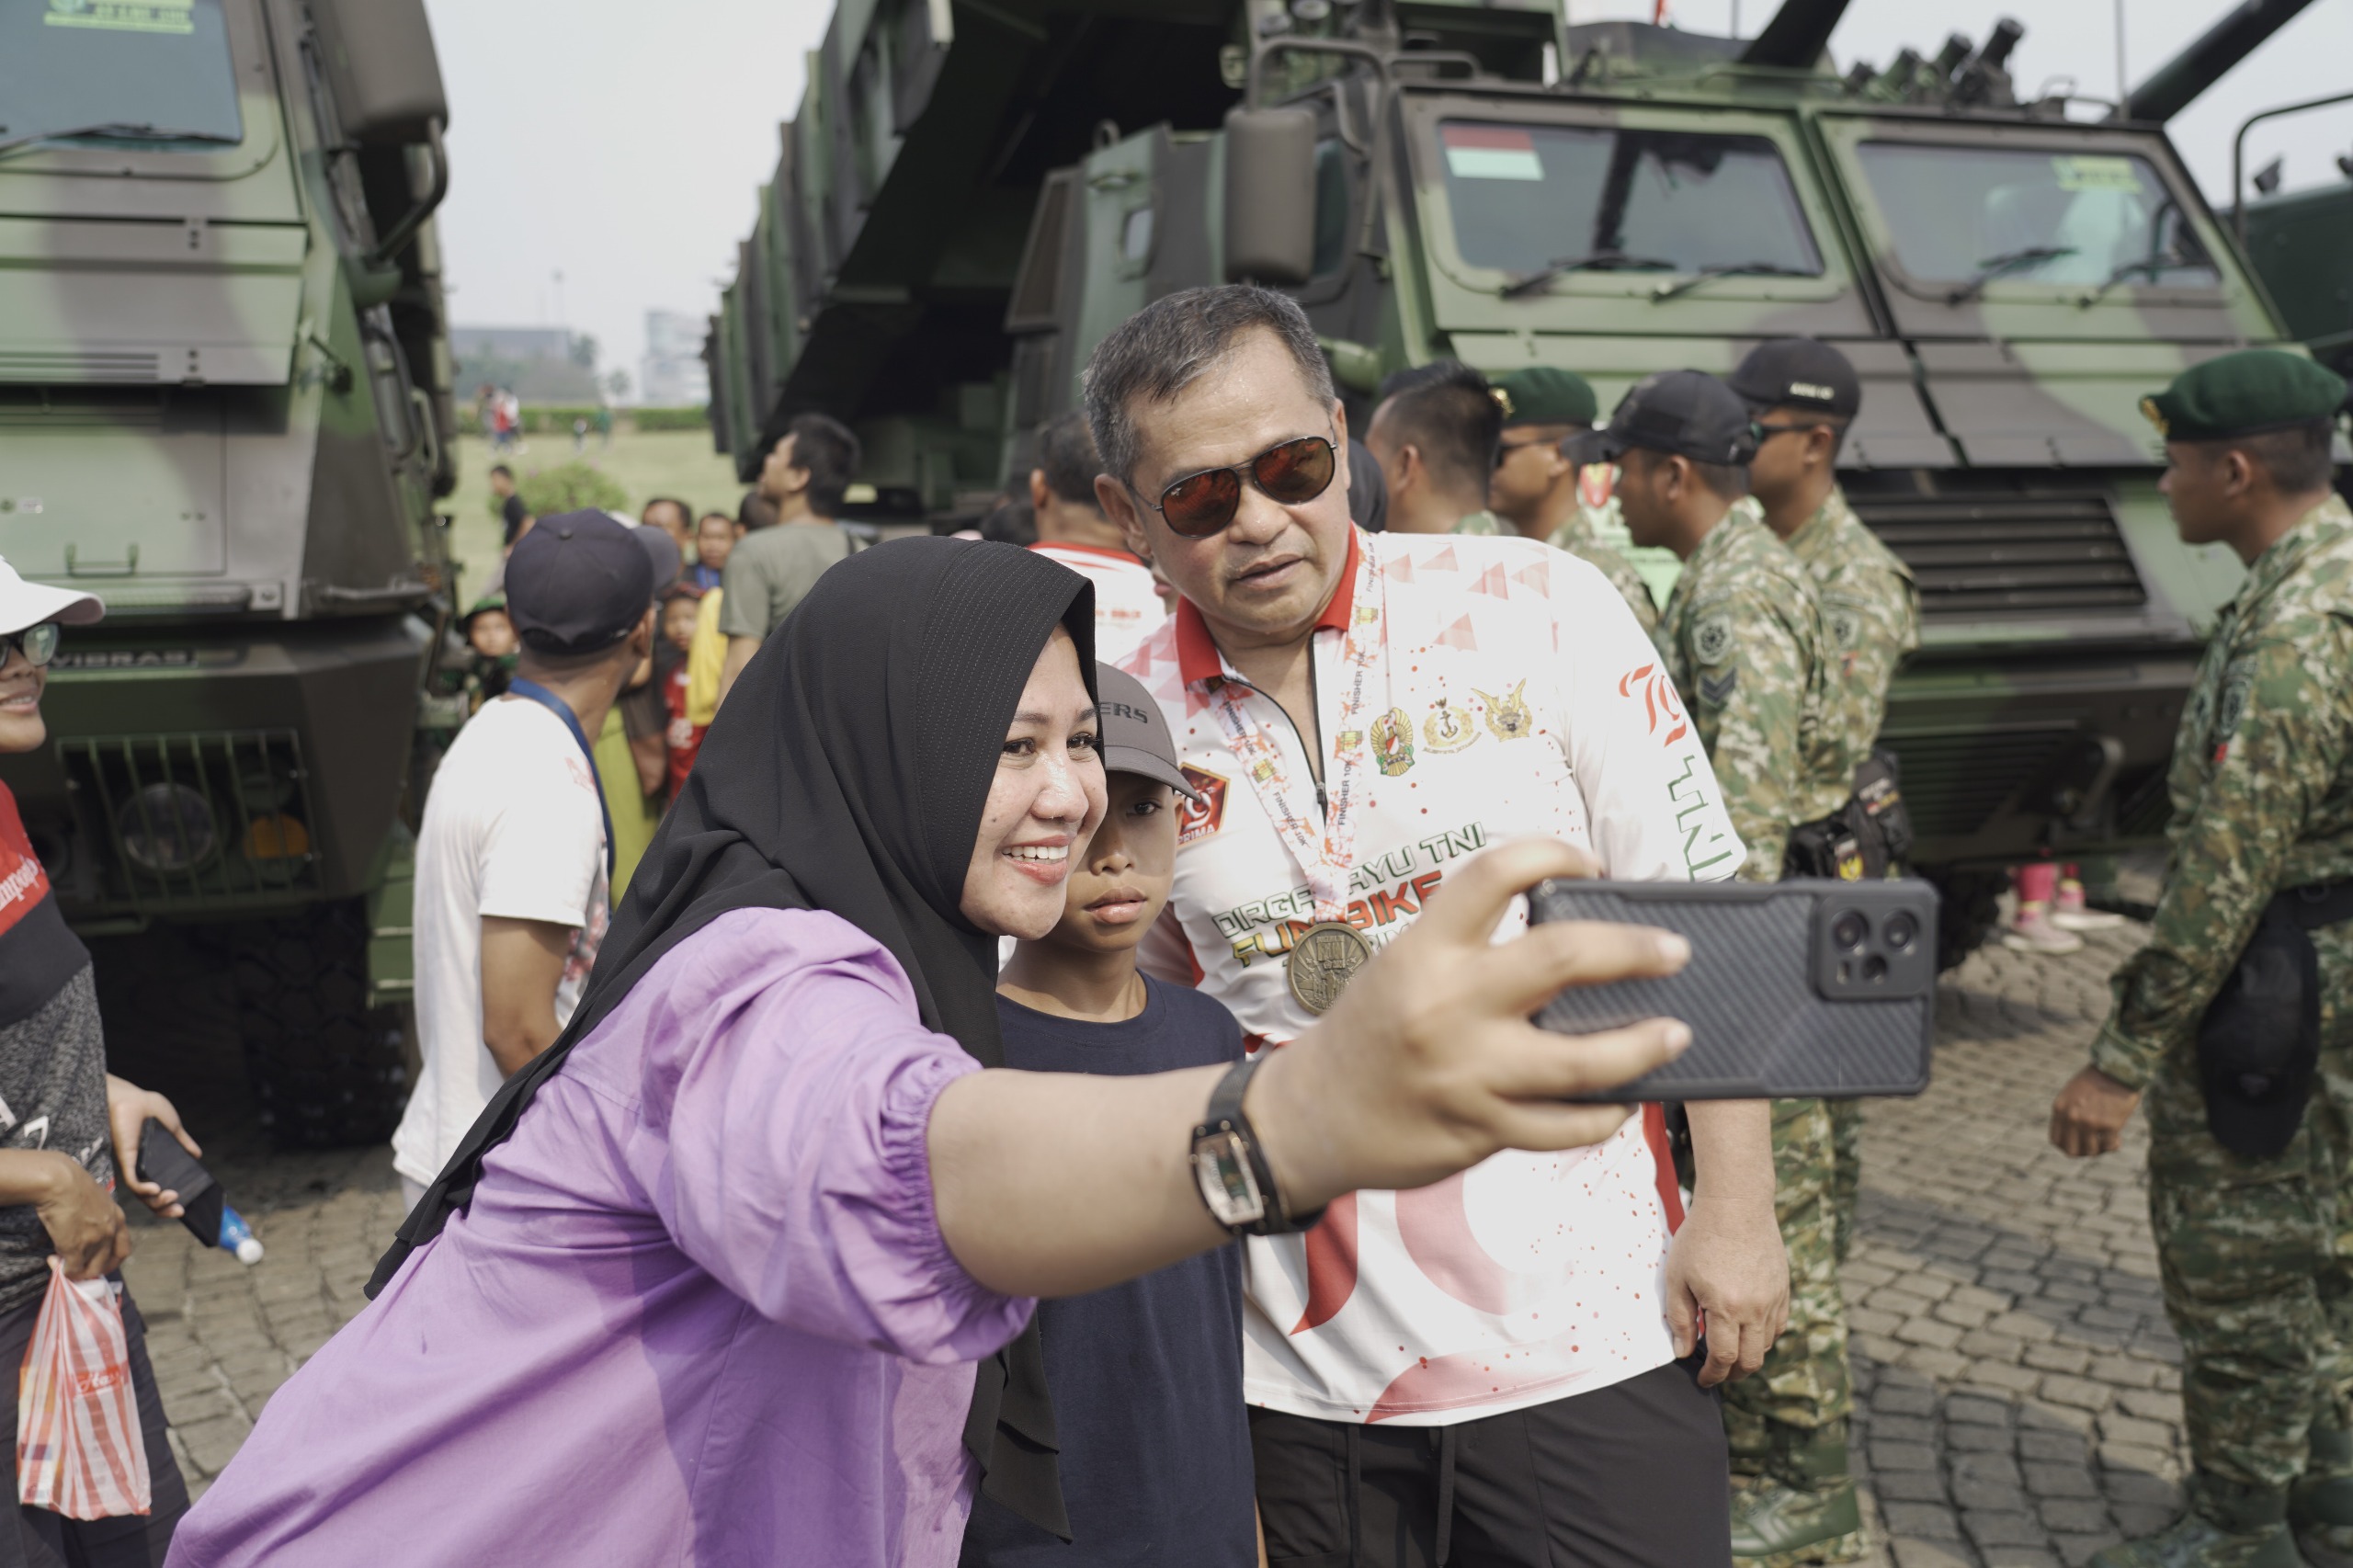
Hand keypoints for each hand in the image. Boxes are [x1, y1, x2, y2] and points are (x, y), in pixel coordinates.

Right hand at [35, 1155, 129, 1279]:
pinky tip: (54, 1261)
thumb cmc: (72, 1184)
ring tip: (62, 1262)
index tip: (98, 1261)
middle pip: (110, 1263)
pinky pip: (72, 1270)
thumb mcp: (96, 1199)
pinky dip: (64, 1271)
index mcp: (118, 1218)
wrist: (60, 1182)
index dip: (111, 1259)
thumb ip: (96, 1215)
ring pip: (91, 1270)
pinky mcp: (76, 1248)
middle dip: (95, 1269)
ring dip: (77, 1271)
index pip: (123, 1248)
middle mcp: (111, 1231)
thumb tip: (84, 1228)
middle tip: (80, 1268)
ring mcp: (95, 1241)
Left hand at [106, 1073, 200, 1219]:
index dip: (170, 1201)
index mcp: (151, 1163)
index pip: (159, 1189)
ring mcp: (133, 1166)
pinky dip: (144, 1189)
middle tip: (180, 1210)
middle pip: (151, 1198)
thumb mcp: (172, 1127)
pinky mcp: (126, 1160)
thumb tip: (197, 1155)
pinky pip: (133, 1182)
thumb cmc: (146, 1107)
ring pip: (142, 1195)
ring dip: (158, 1202)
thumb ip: (183, 1142)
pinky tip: (156, 1189)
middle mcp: (141, 1168)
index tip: (186, 1205)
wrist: (131, 1098)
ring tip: (173, 1197)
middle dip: (166, 1208)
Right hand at [1250, 838, 1692, 1209]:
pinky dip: (1604, 1113)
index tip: (1592, 865)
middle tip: (1674, 950)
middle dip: (1634, 949)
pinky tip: (1621, 1099)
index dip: (1554, 853)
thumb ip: (1474, 951)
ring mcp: (1467, 1072)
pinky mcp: (1479, 1129)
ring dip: (1643, 1045)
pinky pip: (1564, 1126)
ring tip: (1676, 1033)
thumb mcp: (1405, 967)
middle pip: (1563, 958)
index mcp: (1425, 949)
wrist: (1312, 1117)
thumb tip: (1576, 943)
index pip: (1496, 873)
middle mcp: (1447, 1004)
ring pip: (1582, 1061)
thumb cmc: (1371, 1030)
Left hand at [1664, 1195, 1789, 1386]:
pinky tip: (1748, 1332)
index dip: (1713, 1375)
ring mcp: (1773, 1299)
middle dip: (1733, 1373)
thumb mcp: (1678, 1277)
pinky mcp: (1783, 1288)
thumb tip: (1683, 1353)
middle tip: (1717, 1373)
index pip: (1724, 1358)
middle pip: (1751, 1360)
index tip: (1703, 1380)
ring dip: (1749, 1355)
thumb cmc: (1700, 1238)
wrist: (1737, 1205)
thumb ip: (1681, 1318)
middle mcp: (1755, 1309)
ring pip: (1767, 1345)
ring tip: (1730, 1352)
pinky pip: (1779, 1325)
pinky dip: (1764, 1337)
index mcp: (1726, 1308)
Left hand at [2050, 1065, 2139, 1156]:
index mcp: (2059, 1108)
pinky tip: (2118, 1139)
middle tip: (2094, 1147)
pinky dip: (2114, 1146)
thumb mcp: (2072, 1094)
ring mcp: (2090, 1122)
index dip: (2068, 1146)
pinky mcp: (2109, 1124)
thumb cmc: (2097, 1080)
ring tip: (2107, 1141)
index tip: (2079, 1145)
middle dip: (2083, 1152)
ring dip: (2100, 1150)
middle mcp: (2072, 1117)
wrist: (2117, 1068)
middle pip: (2071, 1151)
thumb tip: (2073, 1136)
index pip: (2056, 1140)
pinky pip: (2109, 1146)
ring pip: (2091, 1151)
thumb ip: (2069, 1113)